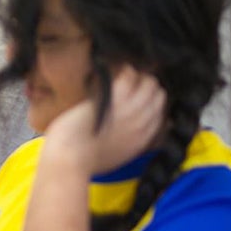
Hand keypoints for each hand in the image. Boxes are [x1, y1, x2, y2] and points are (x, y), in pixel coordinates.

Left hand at [42, 65, 165, 175]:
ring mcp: (129, 112)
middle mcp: (140, 125)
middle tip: (136, 83)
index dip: (152, 103)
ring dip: (140, 77)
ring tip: (129, 75)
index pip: (159, 115)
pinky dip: (126, 72)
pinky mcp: (114, 100)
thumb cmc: (84, 160)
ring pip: (148, 86)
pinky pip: (129, 78)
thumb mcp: (114, 157)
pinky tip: (121, 71)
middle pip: (157, 98)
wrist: (71, 160)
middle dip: (148, 88)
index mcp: (141, 141)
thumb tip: (126, 137)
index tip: (143, 97)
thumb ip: (125, 145)